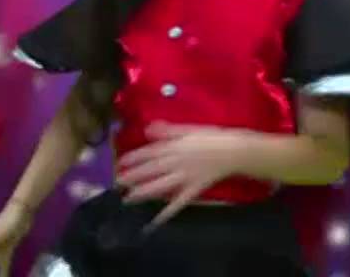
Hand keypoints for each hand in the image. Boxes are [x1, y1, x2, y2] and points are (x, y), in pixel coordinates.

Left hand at [116, 121, 245, 226]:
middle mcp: (174, 163)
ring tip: (128, 199)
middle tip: (116, 184)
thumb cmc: (211, 138)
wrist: (233, 151)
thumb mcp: (188, 129)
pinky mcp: (192, 190)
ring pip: (159, 186)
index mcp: (173, 146)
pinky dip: (166, 213)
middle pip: (149, 170)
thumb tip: (147, 129)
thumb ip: (167, 131)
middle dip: (132, 177)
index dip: (132, 158)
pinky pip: (178, 203)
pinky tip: (155, 221)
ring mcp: (183, 178)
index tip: (119, 163)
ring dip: (142, 193)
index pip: (148, 153)